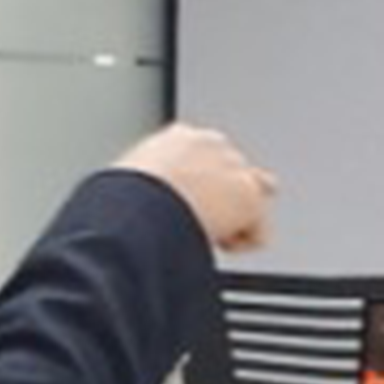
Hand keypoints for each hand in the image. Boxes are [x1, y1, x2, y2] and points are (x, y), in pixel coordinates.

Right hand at [113, 122, 275, 254]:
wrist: (139, 204)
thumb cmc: (123, 199)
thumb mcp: (130, 184)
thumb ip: (149, 186)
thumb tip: (138, 209)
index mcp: (179, 138)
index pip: (205, 158)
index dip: (198, 189)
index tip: (182, 208)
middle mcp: (213, 146)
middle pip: (236, 176)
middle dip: (223, 201)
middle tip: (197, 225)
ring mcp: (235, 170)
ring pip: (251, 202)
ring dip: (235, 220)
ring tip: (206, 235)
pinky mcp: (250, 197)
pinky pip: (259, 232)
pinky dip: (241, 244)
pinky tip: (217, 245)